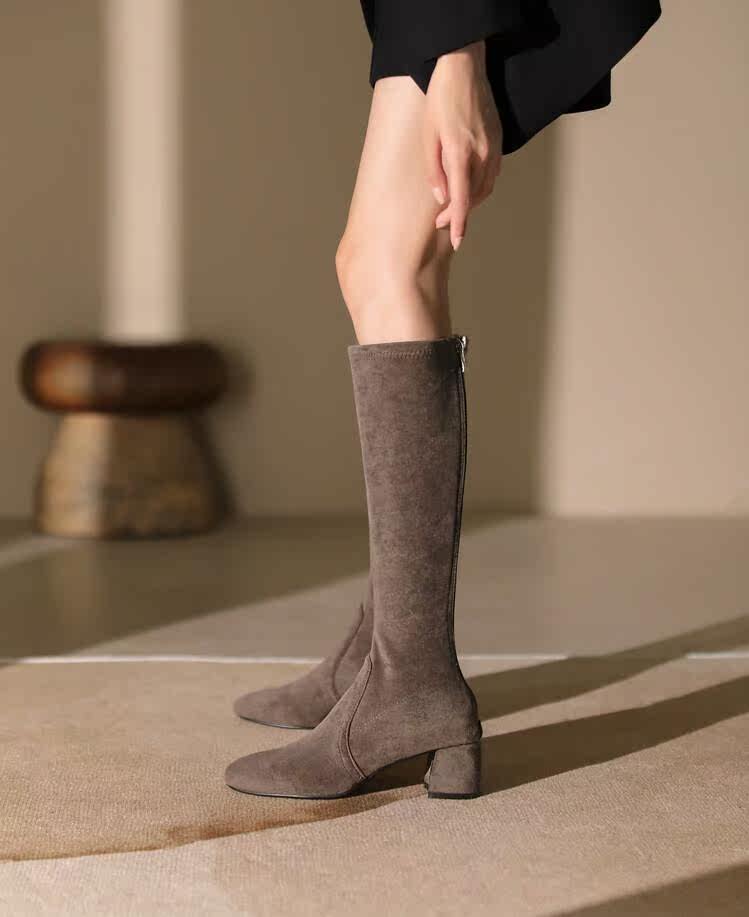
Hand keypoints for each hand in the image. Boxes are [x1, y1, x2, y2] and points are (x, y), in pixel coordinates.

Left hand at [423, 41, 502, 250]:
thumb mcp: (427, 137)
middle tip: (440, 223)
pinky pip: (492, 174)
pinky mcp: (499, 141)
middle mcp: (482, 153)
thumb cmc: (439, 101)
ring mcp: (494, 148)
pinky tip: (468, 188)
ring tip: (452, 208)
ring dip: (470, 202)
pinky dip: (480, 187)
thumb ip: (434, 172)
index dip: (458, 223)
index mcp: (460, 153)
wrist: (464, 68)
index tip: (457, 241)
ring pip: (485, 188)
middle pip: (474, 197)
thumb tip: (442, 199)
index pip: (461, 199)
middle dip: (459, 214)